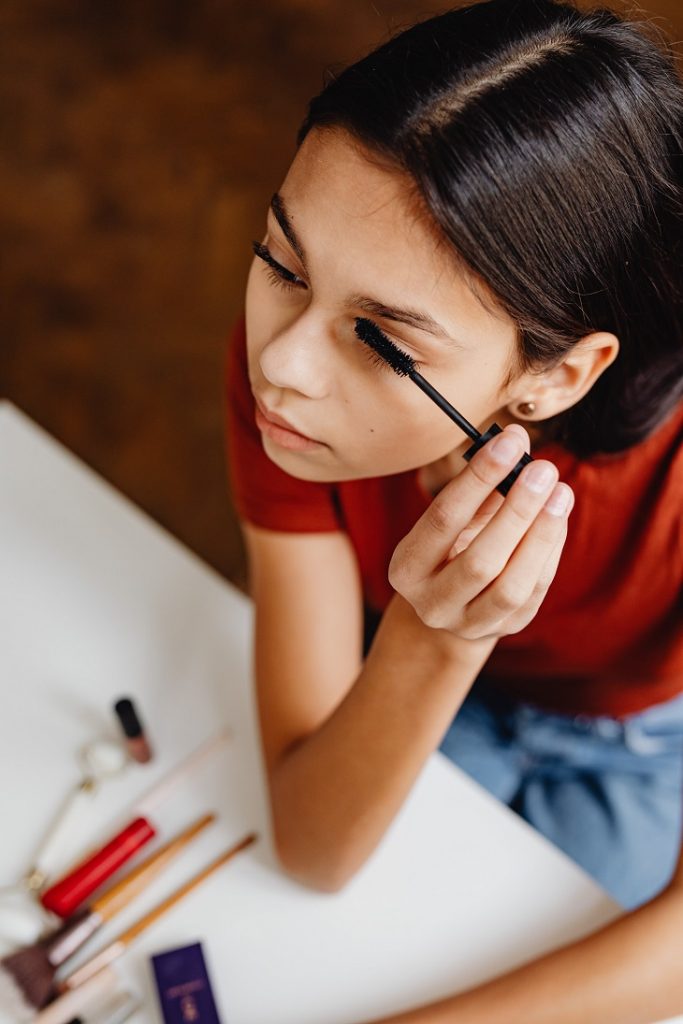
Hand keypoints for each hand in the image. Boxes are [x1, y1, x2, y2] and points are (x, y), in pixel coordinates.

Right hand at [389, 424, 573, 641]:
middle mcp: (432, 602)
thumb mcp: (451, 520)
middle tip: (543, 469)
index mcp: (407, 567)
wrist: (449, 608)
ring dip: (541, 535)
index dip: (478, 479)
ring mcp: (470, 622)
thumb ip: (480, 486)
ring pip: (511, 586)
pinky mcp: (506, 629)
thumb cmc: (450, 547)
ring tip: (561, 493)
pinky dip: (551, 551)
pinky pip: (535, 592)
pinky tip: (558, 517)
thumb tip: (516, 440)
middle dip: (517, 510)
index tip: (509, 443)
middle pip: (479, 560)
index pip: (443, 519)